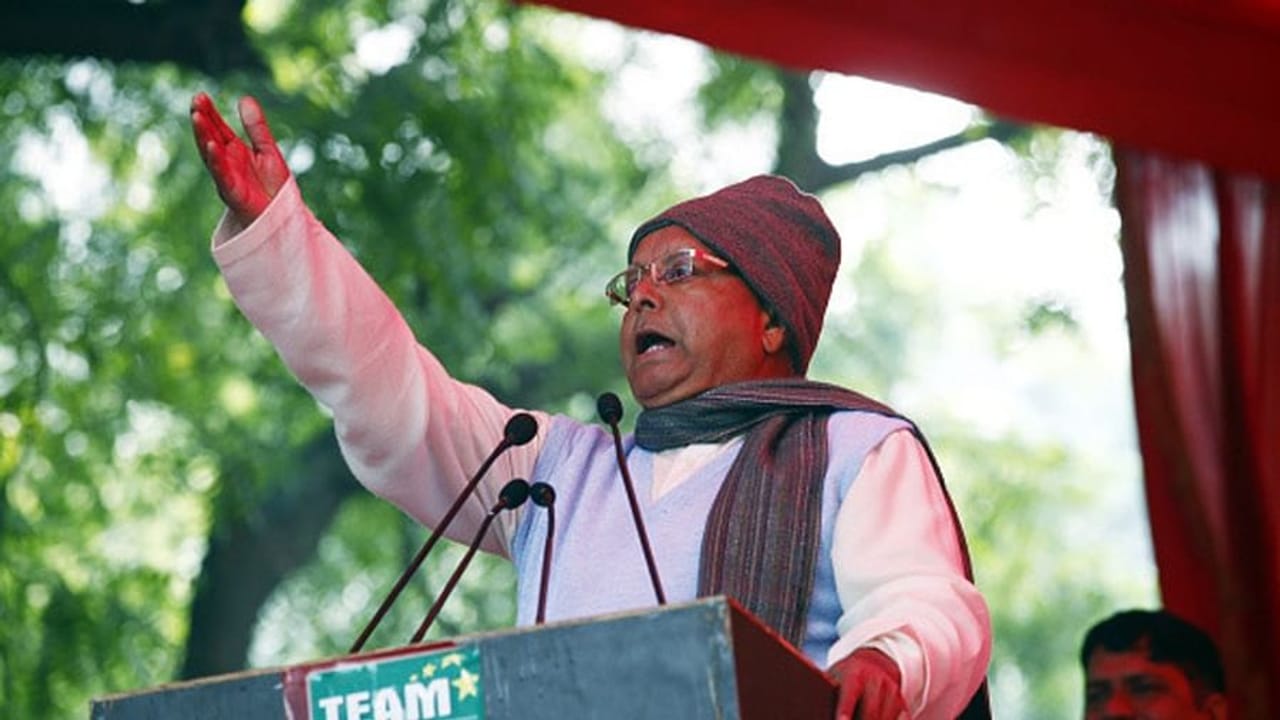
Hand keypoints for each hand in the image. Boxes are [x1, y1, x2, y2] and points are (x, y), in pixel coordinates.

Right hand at [190, 92, 288, 229]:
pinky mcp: (234, 193)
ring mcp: (228, 178)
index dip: (209, 113)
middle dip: (202, 120)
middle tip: (196, 100)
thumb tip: (244, 98)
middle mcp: (227, 164)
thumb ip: (257, 128)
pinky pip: (223, 175)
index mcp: (234, 152)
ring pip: (211, 155)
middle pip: (210, 138)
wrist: (284, 216)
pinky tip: (212, 145)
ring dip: (203, 136)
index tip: (201, 96)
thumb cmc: (274, 187)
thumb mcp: (268, 150)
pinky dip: (216, 161)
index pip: (218, 129)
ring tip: (197, 116)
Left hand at [829, 648, 909, 719]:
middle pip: (870, 713)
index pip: (850, 694)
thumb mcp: (835, 675)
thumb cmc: (847, 674)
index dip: (845, 711)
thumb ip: (827, 690)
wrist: (875, 661)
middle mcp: (876, 681)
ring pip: (885, 719)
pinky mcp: (901, 703)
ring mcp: (891, 692)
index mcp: (855, 674)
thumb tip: (806, 705)